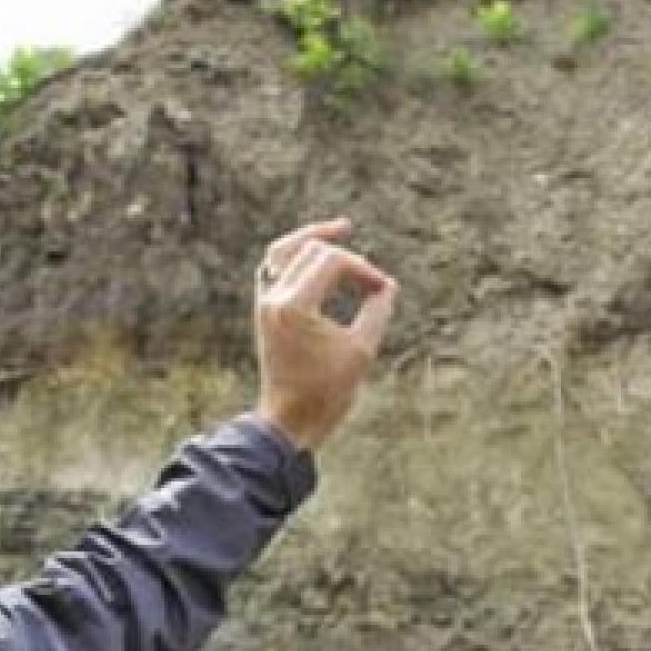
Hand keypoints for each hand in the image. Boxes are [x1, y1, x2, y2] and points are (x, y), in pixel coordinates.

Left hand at [251, 217, 397, 451]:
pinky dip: (295, 258)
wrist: (290, 421)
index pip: (332, 261)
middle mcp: (273, 299)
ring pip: (282, 251)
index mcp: (293, 306)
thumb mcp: (362, 350)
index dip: (362, 269)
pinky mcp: (264, 312)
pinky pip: (273, 269)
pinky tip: (317, 257)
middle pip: (310, 250)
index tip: (382, 290)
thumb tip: (385, 285)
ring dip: (312, 240)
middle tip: (370, 278)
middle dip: (345, 257)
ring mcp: (264, 304)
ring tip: (340, 229)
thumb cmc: (326, 393)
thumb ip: (377, 310)